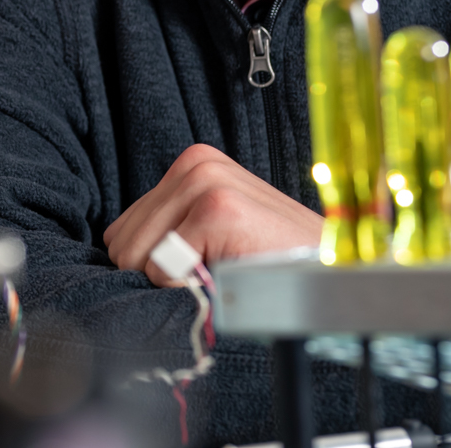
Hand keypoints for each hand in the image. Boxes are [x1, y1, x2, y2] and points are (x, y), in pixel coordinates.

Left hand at [102, 144, 321, 286]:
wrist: (334, 274)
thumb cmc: (272, 260)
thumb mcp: (213, 231)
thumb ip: (169, 230)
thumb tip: (116, 254)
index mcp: (191, 163)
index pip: (123, 228)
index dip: (148, 262)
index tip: (191, 268)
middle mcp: (195, 164)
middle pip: (122, 240)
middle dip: (153, 273)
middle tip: (205, 277)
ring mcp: (206, 182)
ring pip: (137, 255)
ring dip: (171, 281)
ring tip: (218, 273)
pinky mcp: (217, 209)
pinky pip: (163, 267)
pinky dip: (187, 287)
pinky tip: (226, 276)